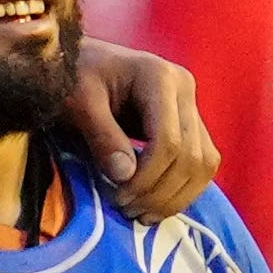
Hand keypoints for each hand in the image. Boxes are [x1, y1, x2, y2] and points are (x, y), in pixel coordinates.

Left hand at [62, 40, 216, 221]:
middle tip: (127, 211)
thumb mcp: (77, 102)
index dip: (148, 176)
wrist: (75, 57)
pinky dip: (182, 187)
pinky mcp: (188, 122)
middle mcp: (184, 89)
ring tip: (142, 215)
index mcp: (159, 77)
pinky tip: (155, 205)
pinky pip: (199, 162)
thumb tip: (125, 178)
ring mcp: (190, 105)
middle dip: (161, 190)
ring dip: (177, 195)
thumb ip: (102, 136)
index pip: (169, 141)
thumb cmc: (69, 74)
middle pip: (191, 156)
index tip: (118, 197)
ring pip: (203, 163)